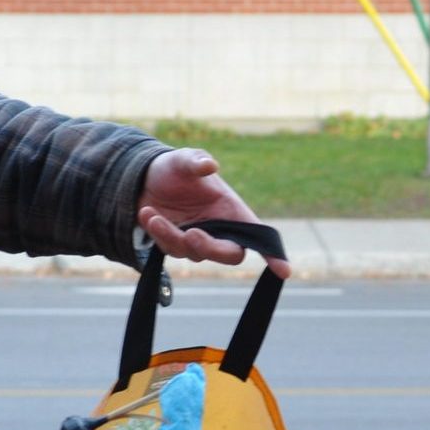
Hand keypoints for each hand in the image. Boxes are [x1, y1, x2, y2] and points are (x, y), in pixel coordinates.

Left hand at [137, 149, 291, 278]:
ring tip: (153, 214)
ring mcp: (197, 239)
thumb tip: (209, 166)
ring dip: (172, 236)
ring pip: (192, 252)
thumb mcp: (183, 159)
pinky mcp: (176, 244)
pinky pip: (170, 249)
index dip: (272, 254)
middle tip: (191, 234)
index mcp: (231, 210)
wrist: (144, 178)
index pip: (256, 234)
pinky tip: (147, 213)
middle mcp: (219, 228)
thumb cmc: (174, 167)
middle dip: (210, 248)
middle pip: (228, 254)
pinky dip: (157, 233)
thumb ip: (196, 162)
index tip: (284, 271)